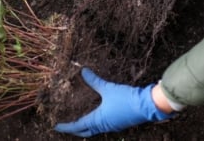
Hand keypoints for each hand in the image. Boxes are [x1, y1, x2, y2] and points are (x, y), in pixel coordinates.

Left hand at [54, 67, 171, 136]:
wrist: (146, 105)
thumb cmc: (126, 98)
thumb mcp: (108, 88)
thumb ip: (94, 81)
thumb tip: (83, 71)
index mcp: (99, 120)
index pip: (78, 126)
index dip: (67, 126)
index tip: (57, 126)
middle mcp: (104, 126)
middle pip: (86, 131)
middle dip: (75, 130)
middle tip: (66, 126)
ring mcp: (113, 126)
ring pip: (95, 130)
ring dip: (86, 127)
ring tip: (79, 122)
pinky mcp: (120, 123)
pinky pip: (104, 126)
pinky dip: (96, 124)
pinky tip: (97, 117)